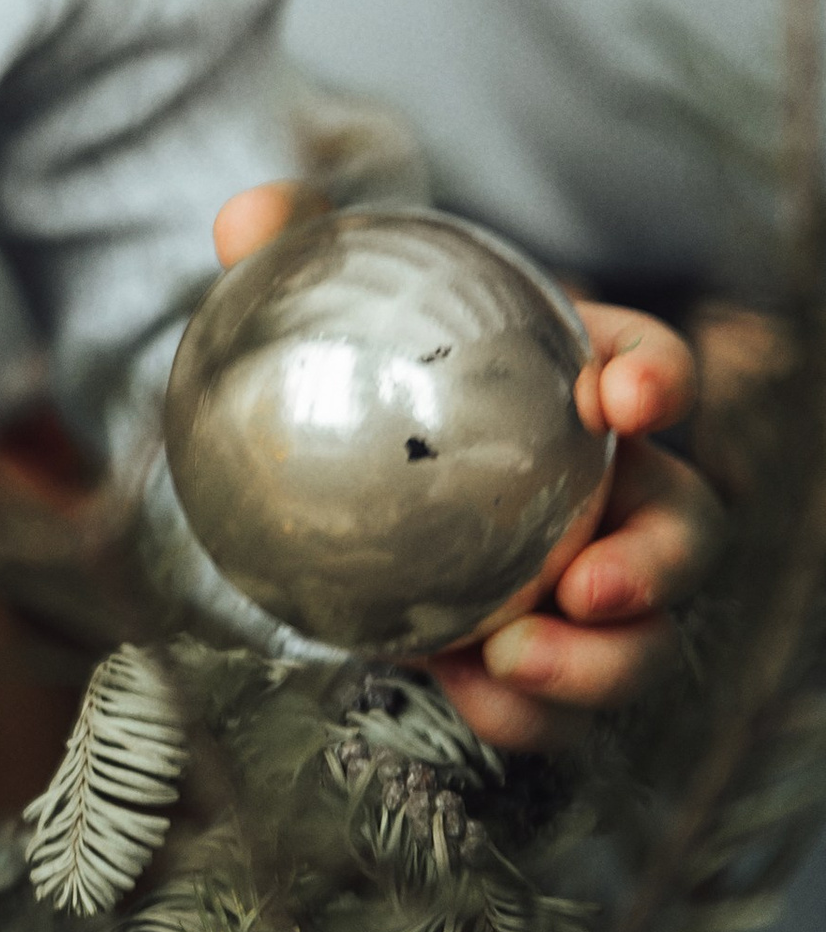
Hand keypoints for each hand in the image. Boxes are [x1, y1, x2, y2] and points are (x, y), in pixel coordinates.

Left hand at [213, 187, 717, 747]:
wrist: (349, 482)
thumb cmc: (365, 371)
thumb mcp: (326, 304)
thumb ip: (290, 249)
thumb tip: (245, 219)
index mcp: (580, 389)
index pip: (653, 372)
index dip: (658, 382)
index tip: (619, 401)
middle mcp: (612, 493)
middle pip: (686, 529)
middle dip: (659, 564)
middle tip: (586, 587)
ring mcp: (591, 585)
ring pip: (645, 639)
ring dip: (598, 664)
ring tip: (512, 660)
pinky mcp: (549, 661)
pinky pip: (562, 707)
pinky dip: (523, 712)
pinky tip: (458, 690)